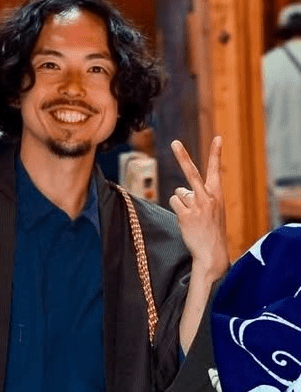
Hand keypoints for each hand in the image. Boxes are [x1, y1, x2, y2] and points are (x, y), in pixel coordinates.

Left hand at [169, 136, 228, 279]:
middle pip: (191, 172)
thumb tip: (179, 192)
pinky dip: (176, 210)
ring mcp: (196, 206)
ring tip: (191, 217)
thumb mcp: (212, 211)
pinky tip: (185, 221)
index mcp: (217, 195)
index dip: (215, 153)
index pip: (215, 171)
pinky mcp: (185, 215)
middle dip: (182, 156)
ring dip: (181, 203)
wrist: (212, 253)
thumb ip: (198, 198)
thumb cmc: (211, 231)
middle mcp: (207, 198)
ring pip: (178, 193)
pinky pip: (173, 203)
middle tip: (174, 142)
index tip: (218, 137)